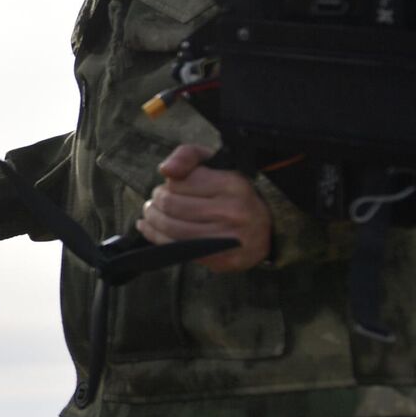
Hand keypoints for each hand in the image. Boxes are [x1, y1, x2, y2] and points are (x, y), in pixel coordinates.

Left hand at [137, 143, 270, 271]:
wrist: (267, 227)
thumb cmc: (232, 192)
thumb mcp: (215, 163)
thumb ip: (187, 155)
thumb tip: (166, 170)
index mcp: (232, 184)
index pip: (180, 182)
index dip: (168, 183)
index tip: (169, 185)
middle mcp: (233, 212)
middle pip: (172, 205)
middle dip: (157, 201)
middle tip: (157, 199)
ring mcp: (227, 239)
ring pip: (171, 228)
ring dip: (153, 219)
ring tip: (151, 212)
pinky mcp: (221, 260)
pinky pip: (177, 249)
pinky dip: (155, 236)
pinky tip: (148, 227)